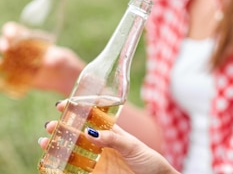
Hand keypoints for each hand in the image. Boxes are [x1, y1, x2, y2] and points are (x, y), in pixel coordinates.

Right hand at [1, 22, 84, 95]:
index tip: (11, 34)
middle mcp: (20, 50)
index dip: (10, 30)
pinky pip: (5, 77)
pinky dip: (2, 77)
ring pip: (2, 60)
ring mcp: (17, 64)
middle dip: (2, 43)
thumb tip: (45, 63)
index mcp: (30, 39)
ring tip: (0, 62)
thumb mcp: (60, 58)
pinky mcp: (17, 78)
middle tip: (5, 48)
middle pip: (5, 43)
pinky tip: (1, 78)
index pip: (15, 31)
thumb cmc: (65, 62)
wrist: (66, 78)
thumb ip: (51, 59)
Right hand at [40, 111, 177, 173]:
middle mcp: (103, 143)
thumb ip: (113, 139)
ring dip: (59, 146)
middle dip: (63, 127)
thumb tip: (90, 132)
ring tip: (44, 142)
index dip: (79, 108)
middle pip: (78, 133)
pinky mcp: (97, 173)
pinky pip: (76, 170)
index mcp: (113, 131)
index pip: (93, 116)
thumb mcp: (133, 147)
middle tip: (50, 125)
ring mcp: (98, 159)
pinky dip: (63, 168)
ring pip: (74, 150)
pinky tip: (52, 164)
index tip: (64, 103)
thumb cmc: (150, 160)